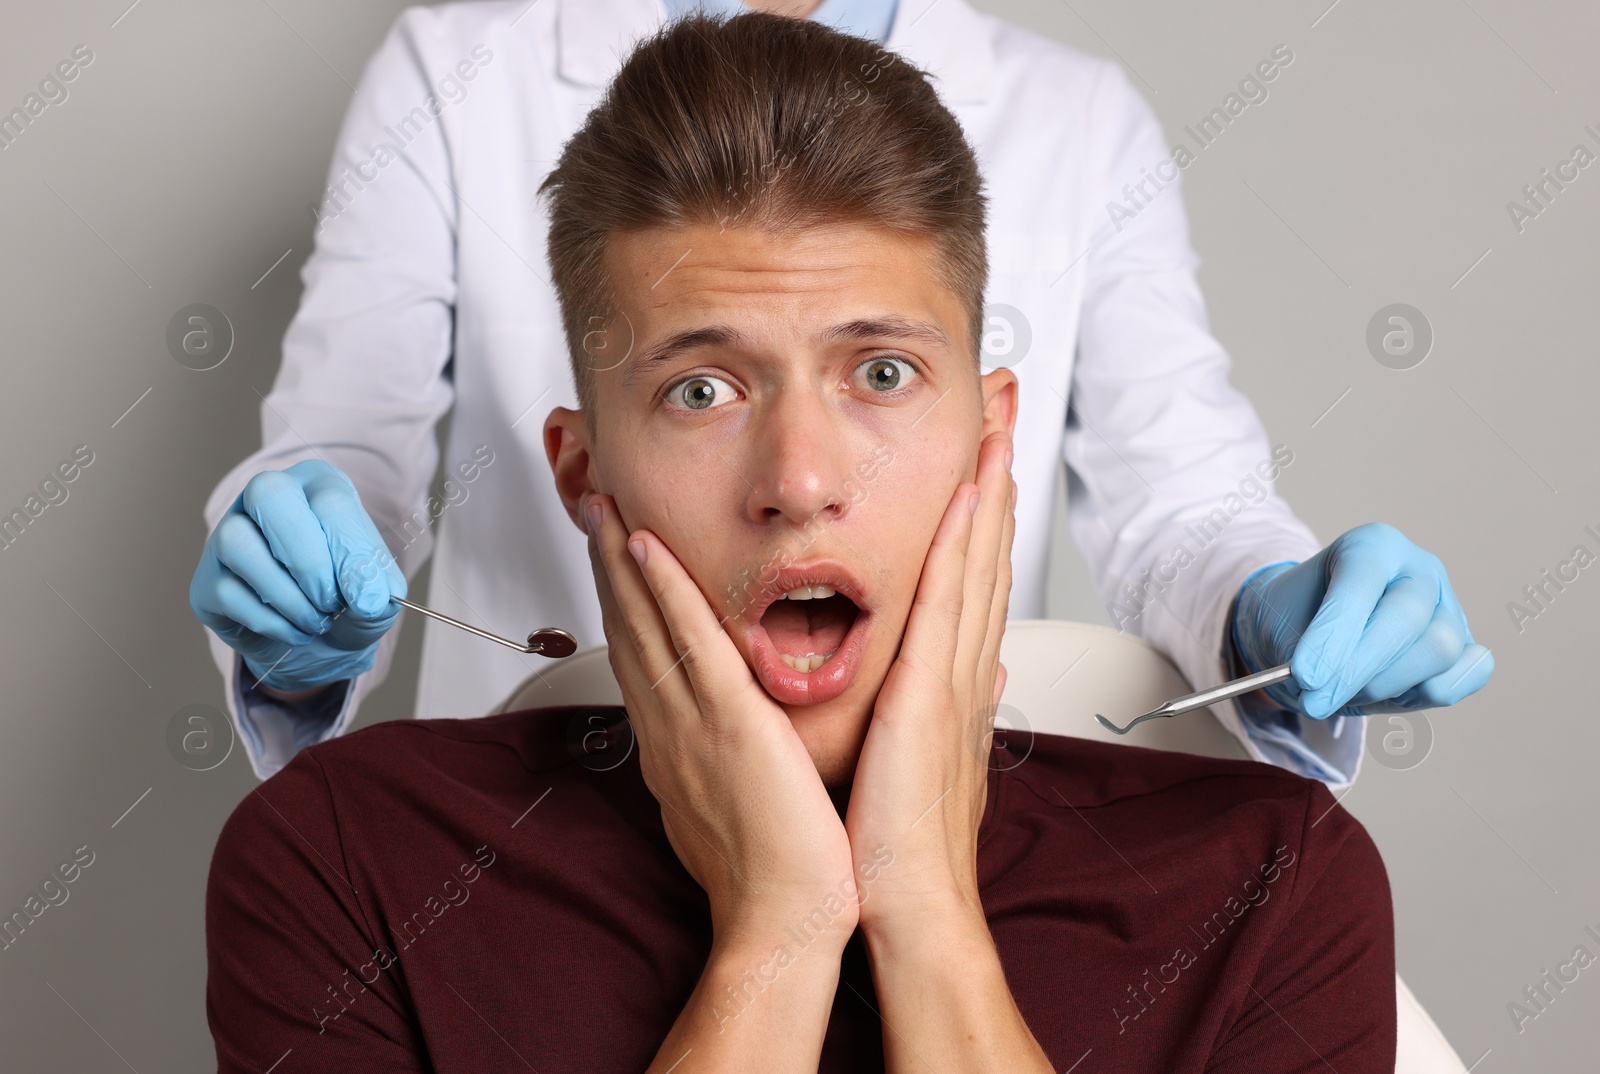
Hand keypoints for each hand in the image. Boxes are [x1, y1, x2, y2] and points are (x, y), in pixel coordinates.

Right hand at [189, 460, 405, 693]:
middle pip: (269, 493)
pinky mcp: (206, 580)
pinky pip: (226, 591)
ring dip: (286, 596)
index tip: (366, 596)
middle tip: (331, 601)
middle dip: (306, 559)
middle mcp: (266, 498)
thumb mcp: (379, 594)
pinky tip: (294, 631)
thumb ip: (376, 586)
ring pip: (237, 542)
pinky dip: (269, 621)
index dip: (349, 550)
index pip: (330, 499)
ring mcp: (227, 535)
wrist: (324, 646)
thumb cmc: (352, 602)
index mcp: (318, 486)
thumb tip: (365, 597)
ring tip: (316, 622)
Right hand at [582, 492, 857, 947]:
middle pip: (628, 631)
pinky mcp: (725, 721)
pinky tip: (642, 545)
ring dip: (621, 560)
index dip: (623, 602)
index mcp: (676, 746)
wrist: (783, 923)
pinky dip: (661, 589)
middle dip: (608, 567)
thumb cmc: (773, 876)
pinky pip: (686, 640)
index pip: (641, 657)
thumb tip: (725, 741)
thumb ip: (722, 762)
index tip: (616, 556)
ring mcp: (691, 722)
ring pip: (645, 623)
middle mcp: (669, 728)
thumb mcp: (732, 805)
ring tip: (604, 505)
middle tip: (593, 508)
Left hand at [844, 432, 1014, 933]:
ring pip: (975, 563)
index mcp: (954, 685)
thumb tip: (972, 676)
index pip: (974, 579)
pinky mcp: (931, 696)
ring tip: (997, 423)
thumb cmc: (903, 849)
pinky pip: (947, 604)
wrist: (910, 908)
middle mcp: (964, 672)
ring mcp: (953, 680)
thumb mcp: (929, 765)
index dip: (987, 512)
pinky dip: (962, 546)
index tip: (989, 454)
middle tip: (1008, 405)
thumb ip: (948, 712)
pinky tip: (968, 495)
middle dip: (999, 474)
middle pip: (986, 553)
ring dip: (989, 488)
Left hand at [1231, 521, 1492, 718]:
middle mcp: (1419, 568)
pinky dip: (1431, 693)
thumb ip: (1306, 651)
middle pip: (1406, 618)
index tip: (1305, 675)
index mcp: (1372, 545)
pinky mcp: (1467, 646)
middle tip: (1315, 699)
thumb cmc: (1298, 621)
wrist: (1313, 633)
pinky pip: (1470, 673)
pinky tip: (1389, 696)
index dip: (1333, 635)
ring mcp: (1450, 606)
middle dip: (1356, 668)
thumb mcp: (1283, 627)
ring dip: (1385, 684)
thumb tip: (1327, 681)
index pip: (1361, 586)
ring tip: (1343, 691)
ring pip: (1439, 649)